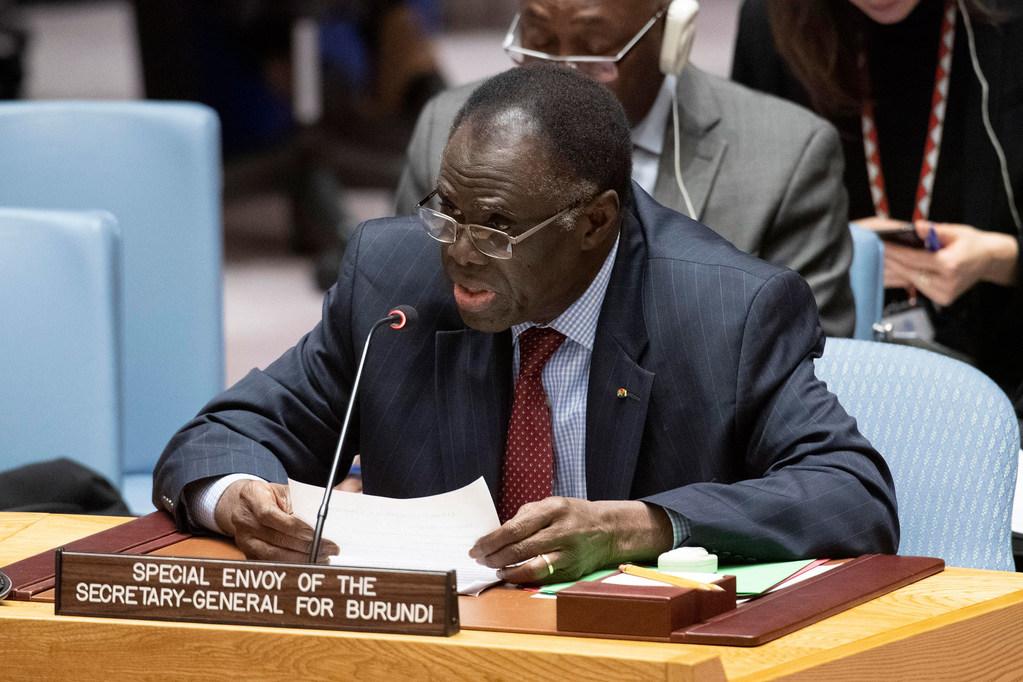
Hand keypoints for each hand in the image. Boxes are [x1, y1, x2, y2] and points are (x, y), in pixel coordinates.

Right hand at [214, 480, 338, 562]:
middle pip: (275, 538)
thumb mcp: (282, 490)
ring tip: (322, 557)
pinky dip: (290, 564)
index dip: (294, 526)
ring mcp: (243, 539)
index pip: (270, 515)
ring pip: (273, 555)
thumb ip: (299, 501)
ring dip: (300, 558)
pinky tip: (307, 562)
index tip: (315, 533)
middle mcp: (244, 520)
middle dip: (306, 546)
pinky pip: (270, 563)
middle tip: (328, 548)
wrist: (242, 504)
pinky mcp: (247, 553)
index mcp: (252, 497)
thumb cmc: (268, 496)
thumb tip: (324, 515)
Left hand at [468, 498, 672, 584]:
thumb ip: (525, 516)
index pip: (515, 528)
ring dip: (507, 571)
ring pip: (531, 568)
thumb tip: (497, 534)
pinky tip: (512, 574)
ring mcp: (569, 553)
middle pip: (520, 549)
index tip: (476, 547)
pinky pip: (542, 577)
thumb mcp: (550, 504)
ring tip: (495, 569)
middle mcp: (562, 531)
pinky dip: (523, 577)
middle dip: (494, 556)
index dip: (492, 540)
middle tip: (481, 559)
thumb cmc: (572, 514)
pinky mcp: (572, 570)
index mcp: (554, 509)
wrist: (609, 529)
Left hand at [884, 221, 1018, 305]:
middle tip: (873, 250)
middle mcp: (947, 282)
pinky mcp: (942, 299)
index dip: (895, 251)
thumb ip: (935, 230)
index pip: (914, 258)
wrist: (988, 259)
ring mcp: (944, 294)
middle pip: (909, 271)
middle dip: (891, 260)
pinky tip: (892, 269)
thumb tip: (918, 226)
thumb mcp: (955, 231)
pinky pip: (918, 286)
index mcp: (950, 265)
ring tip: (878, 259)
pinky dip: (905, 277)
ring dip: (894, 270)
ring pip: (911, 280)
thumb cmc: (971, 243)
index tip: (880, 243)